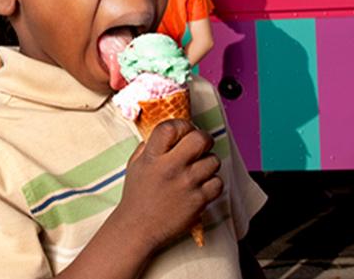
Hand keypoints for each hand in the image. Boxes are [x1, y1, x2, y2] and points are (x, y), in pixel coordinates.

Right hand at [114, 119, 221, 251]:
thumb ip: (149, 146)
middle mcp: (170, 168)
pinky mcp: (198, 201)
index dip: (182, 125)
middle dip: (204, 138)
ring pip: (214, 160)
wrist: (138, 228)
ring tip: (198, 170)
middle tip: (200, 145)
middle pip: (200, 139)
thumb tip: (169, 132)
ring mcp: (187, 184)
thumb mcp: (135, 165)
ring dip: (208, 163)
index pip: (171, 127)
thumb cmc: (137, 196)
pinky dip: (213, 183)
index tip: (184, 131)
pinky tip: (202, 186)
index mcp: (152, 157)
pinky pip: (218, 182)